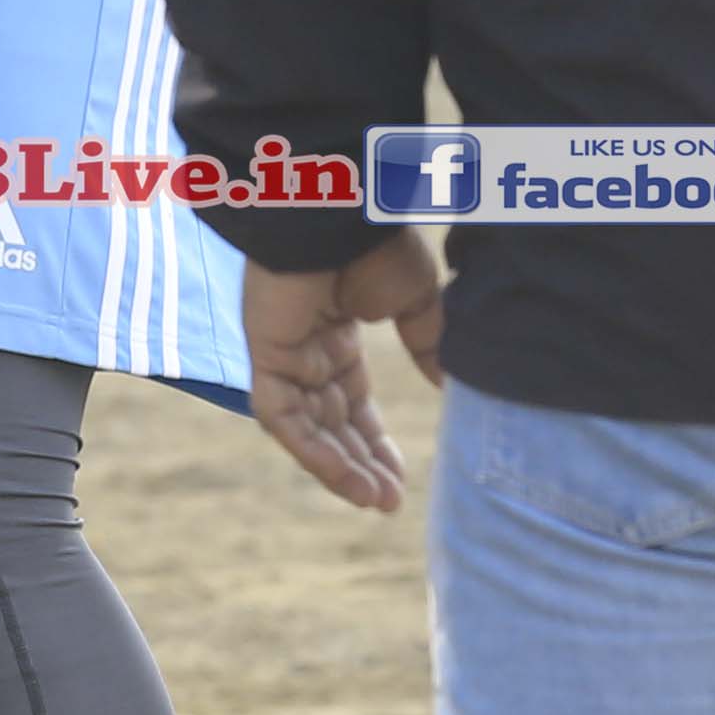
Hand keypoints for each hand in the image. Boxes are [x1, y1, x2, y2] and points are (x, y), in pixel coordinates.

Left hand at [243, 234, 441, 509]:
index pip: (353, 405)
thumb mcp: (418, 303)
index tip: (402, 478)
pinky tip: (345, 478)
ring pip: (307, 429)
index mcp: (338, 336)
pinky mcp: (265, 354)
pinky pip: (281, 416)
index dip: (376, 443)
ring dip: (339, 468)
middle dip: (360, 464)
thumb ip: (428, 346)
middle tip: (390, 502)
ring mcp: (284, 353)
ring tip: (375, 500)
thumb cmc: (377, 244)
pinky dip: (311, 449)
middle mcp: (308, 350)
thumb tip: (448, 387)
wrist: (339, 212)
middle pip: (331, 423)